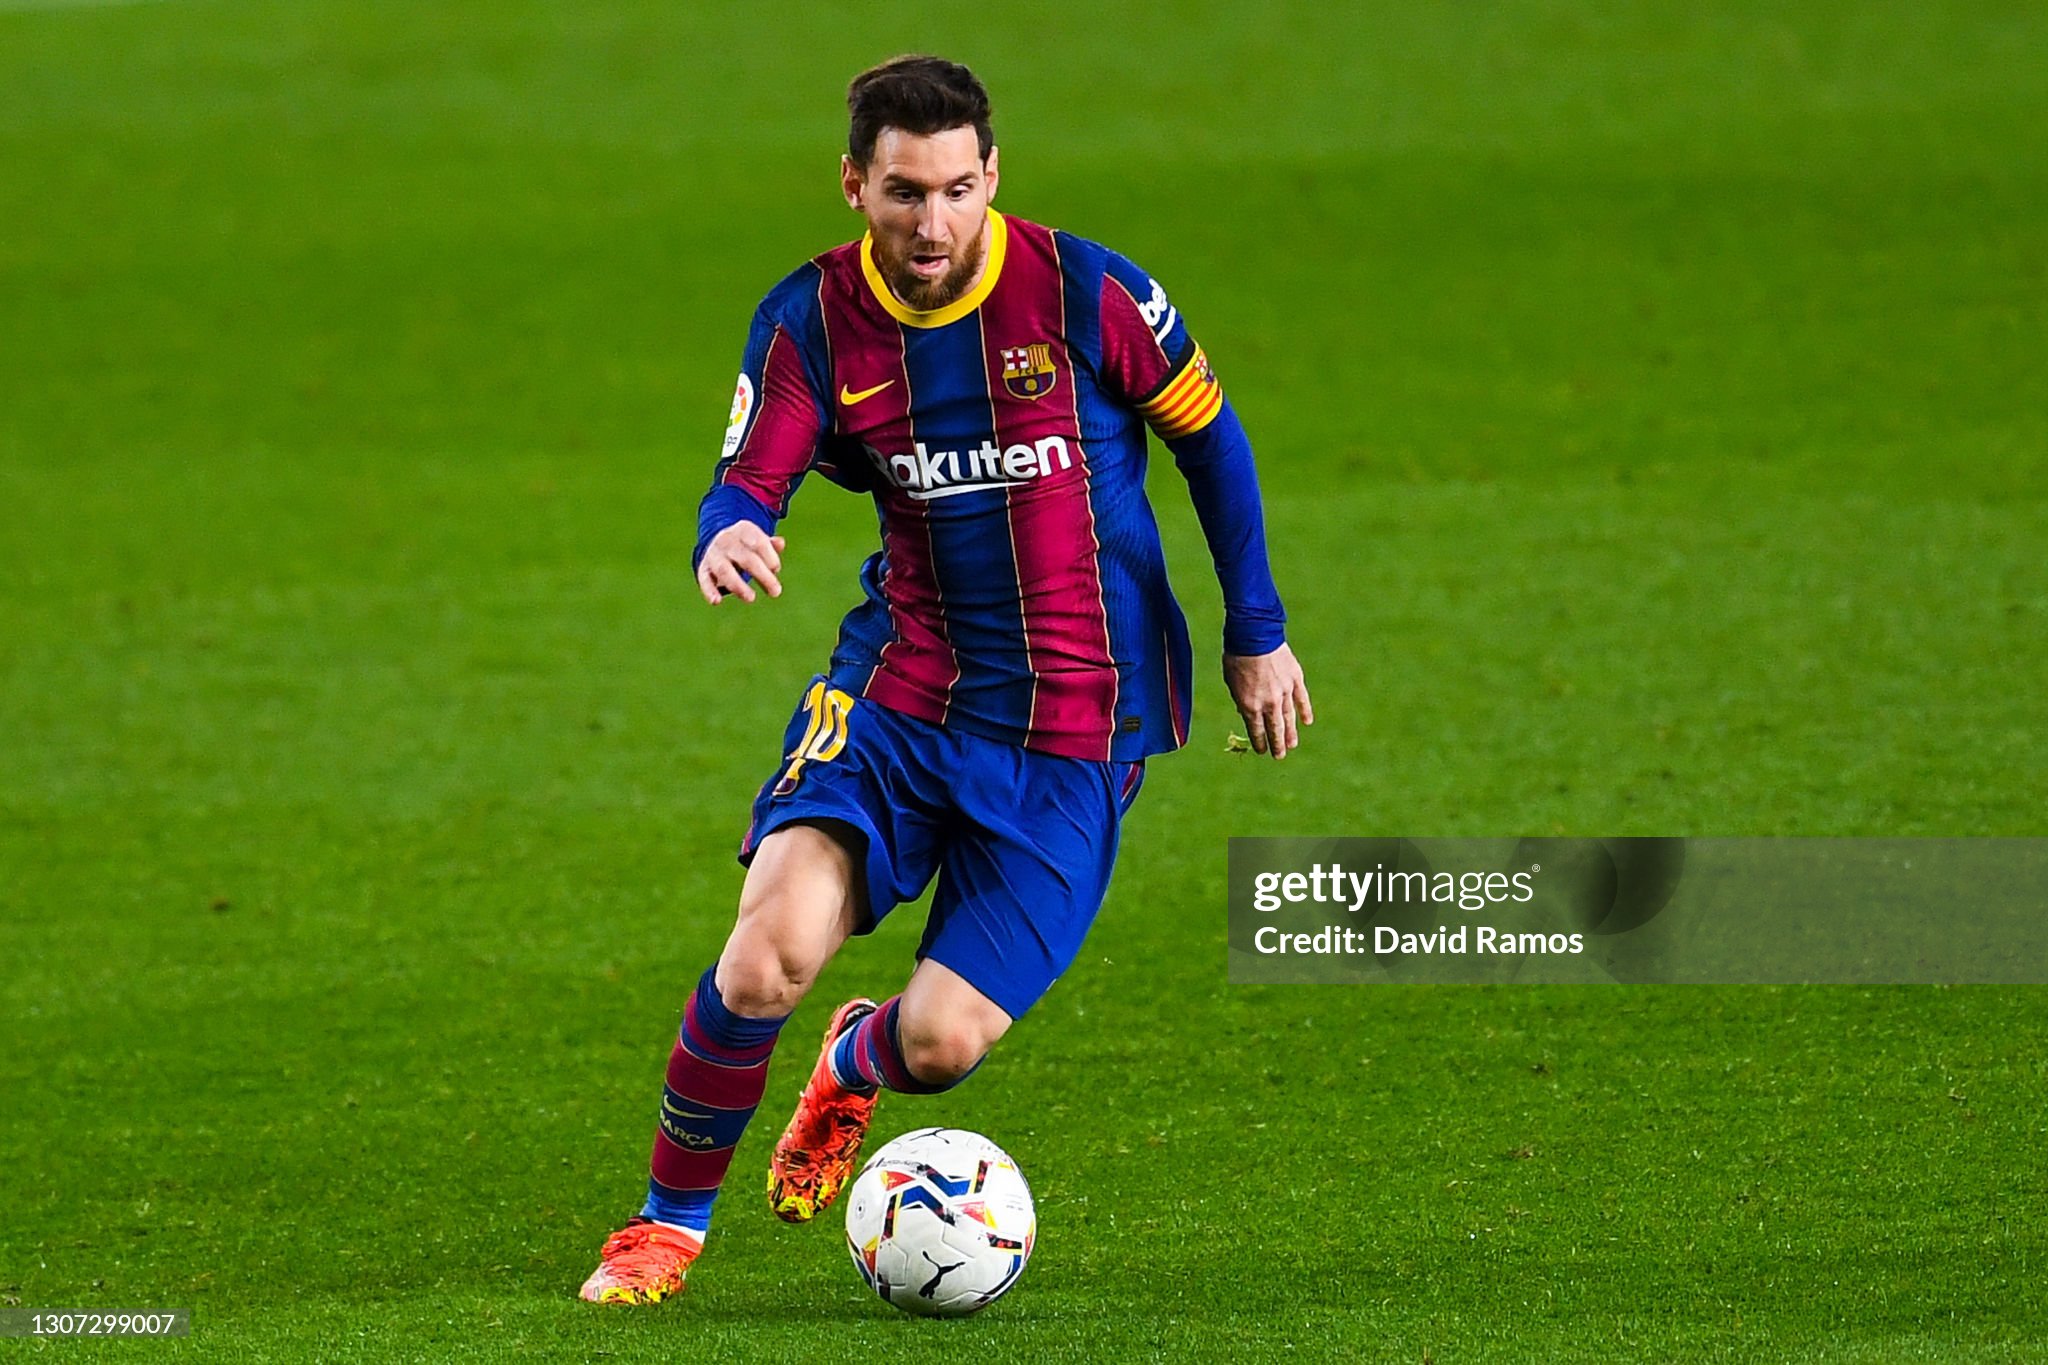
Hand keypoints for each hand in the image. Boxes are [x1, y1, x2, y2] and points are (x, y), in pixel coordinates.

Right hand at [696, 523, 786, 604]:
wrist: (717, 539)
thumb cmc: (747, 544)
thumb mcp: (759, 539)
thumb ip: (771, 544)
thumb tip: (780, 543)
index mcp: (743, 530)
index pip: (758, 543)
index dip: (769, 557)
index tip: (776, 569)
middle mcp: (726, 541)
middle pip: (746, 559)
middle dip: (762, 576)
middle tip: (776, 592)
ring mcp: (714, 554)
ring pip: (724, 570)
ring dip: (738, 585)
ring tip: (751, 598)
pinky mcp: (704, 568)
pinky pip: (705, 579)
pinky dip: (709, 590)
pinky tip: (716, 601)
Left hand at [1223, 643, 1312, 759]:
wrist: (1254, 636)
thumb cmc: (1236, 657)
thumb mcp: (1231, 683)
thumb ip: (1241, 699)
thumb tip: (1246, 711)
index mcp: (1250, 706)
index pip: (1256, 731)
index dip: (1260, 743)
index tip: (1262, 751)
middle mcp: (1269, 703)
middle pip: (1275, 729)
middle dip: (1277, 744)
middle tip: (1279, 756)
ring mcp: (1285, 692)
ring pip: (1290, 718)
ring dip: (1291, 733)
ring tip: (1292, 744)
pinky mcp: (1295, 679)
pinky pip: (1302, 699)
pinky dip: (1305, 711)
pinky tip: (1307, 722)